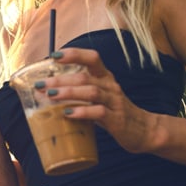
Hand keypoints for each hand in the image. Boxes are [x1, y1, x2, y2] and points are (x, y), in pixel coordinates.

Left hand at [39, 48, 154, 154]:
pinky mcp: (117, 120)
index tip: (54, 55)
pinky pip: (99, 112)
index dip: (74, 54)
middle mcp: (110, 86)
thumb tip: (48, 92)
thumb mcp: (99, 98)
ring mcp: (115, 102)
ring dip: (69, 92)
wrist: (145, 131)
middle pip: (85, 76)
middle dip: (60, 79)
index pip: (92, 57)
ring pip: (91, 91)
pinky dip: (83, 111)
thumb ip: (79, 93)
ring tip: (50, 96)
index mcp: (105, 77)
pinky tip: (68, 113)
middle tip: (41, 84)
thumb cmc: (115, 112)